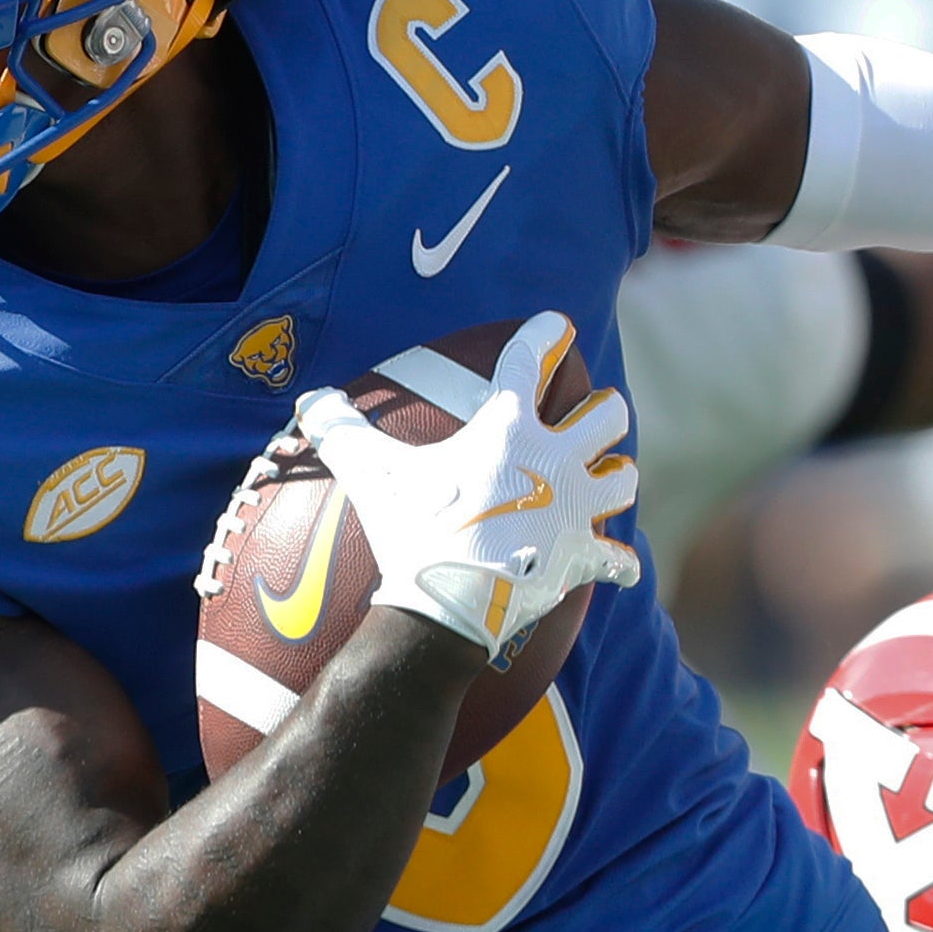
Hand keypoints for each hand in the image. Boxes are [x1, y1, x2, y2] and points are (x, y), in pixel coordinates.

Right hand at [294, 311, 640, 660]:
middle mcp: (555, 461)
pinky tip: (616, 562)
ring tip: (604, 476)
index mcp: (509, 430)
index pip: (533, 359)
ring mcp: (575, 511)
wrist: (443, 607)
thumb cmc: (410, 531)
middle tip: (592, 412)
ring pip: (623, 477)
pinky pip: (618, 557)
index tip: (557, 324)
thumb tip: (309, 400)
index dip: (547, 333)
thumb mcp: (370, 474)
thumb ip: (341, 431)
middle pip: (608, 413)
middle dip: (605, 409)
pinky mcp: (581, 558)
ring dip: (616, 474)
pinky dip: (617, 561)